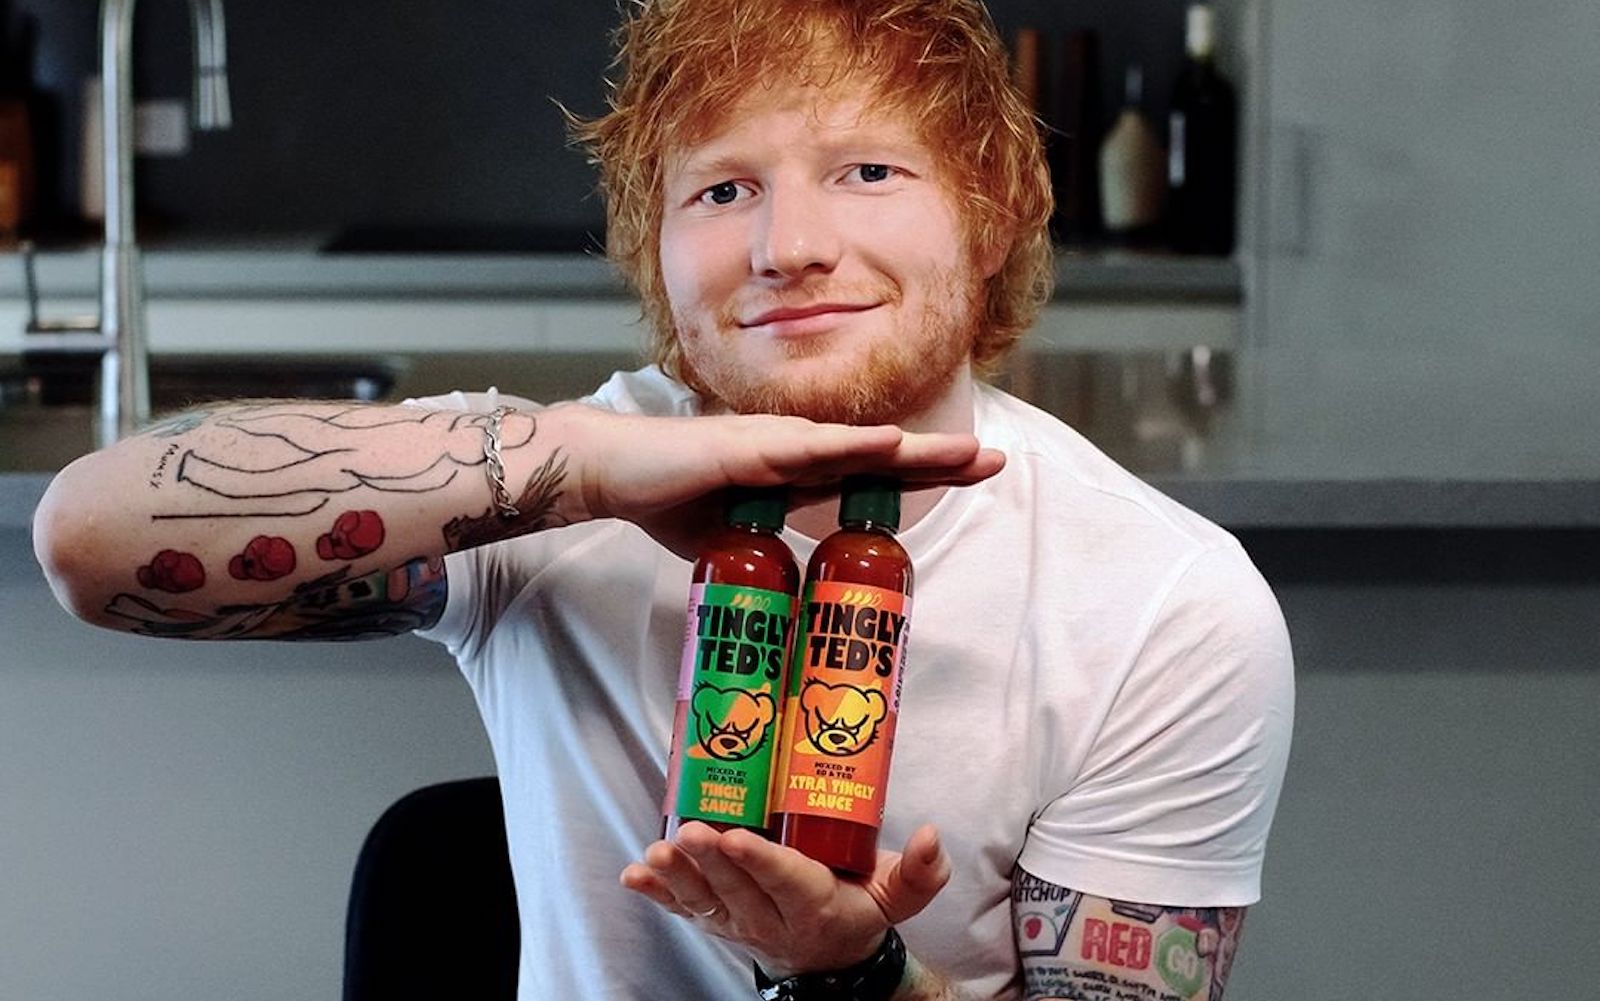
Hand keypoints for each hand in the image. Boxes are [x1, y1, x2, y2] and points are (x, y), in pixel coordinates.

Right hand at [543, 405, 1004, 557]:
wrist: (610, 475)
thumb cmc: (664, 499)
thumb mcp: (730, 539)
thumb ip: (764, 552)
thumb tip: (781, 592)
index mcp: (796, 467)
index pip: (872, 472)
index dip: (922, 472)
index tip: (970, 475)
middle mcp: (795, 448)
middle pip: (881, 454)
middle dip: (940, 458)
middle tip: (994, 461)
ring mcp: (775, 442)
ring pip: (858, 446)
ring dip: (914, 450)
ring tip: (965, 452)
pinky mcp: (749, 447)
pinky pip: (809, 446)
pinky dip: (851, 446)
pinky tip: (892, 443)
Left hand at [620, 821, 951, 975]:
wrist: (830, 960)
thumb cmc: (858, 910)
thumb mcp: (898, 897)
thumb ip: (921, 872)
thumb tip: (931, 836)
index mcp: (816, 905)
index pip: (786, 881)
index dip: (760, 861)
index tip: (737, 837)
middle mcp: (770, 917)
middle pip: (738, 888)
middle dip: (712, 860)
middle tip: (693, 831)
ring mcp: (737, 921)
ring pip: (705, 899)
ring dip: (678, 876)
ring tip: (659, 852)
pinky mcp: (715, 919)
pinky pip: (682, 910)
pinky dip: (656, 894)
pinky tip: (634, 877)